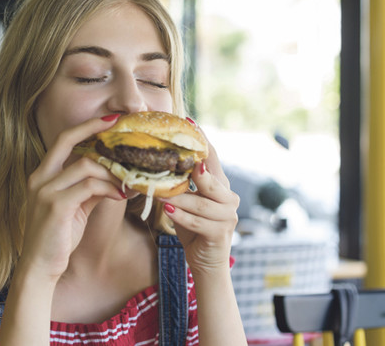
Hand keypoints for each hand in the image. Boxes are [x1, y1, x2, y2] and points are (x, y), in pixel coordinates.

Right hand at [19, 116, 124, 281]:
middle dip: (94, 129)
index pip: (63, 139)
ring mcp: (45, 190)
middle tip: (120, 127)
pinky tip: (121, 195)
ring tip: (129, 181)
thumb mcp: (74, 207)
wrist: (38, 267)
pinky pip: (89, 187)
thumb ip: (89, 189)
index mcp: (42, 175)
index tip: (109, 119)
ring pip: (86, 165)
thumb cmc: (56, 238)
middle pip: (66, 139)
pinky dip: (109, 188)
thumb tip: (116, 177)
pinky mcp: (56, 205)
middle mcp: (40, 178)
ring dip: (112, 172)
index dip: (86, 126)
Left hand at [159, 139, 238, 273]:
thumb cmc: (193, 227)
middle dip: (193, 169)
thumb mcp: (185, 201)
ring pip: (202, 203)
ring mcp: (227, 216)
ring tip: (160, 193)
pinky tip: (169, 211)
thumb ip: (180, 184)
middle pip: (211, 178)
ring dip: (180, 198)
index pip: (212, 158)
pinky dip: (183, 217)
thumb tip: (156, 162)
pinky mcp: (220, 233)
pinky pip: (199, 222)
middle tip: (175, 159)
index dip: (202, 140)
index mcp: (219, 185)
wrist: (205, 262)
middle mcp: (228, 197)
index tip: (190, 122)